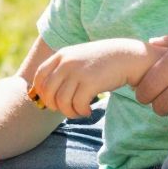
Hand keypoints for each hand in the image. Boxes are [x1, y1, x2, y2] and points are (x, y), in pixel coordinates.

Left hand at [26, 38, 151, 117]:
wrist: (127, 56)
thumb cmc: (102, 62)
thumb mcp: (78, 59)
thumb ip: (62, 70)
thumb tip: (44, 95)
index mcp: (62, 55)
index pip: (40, 77)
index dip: (41, 93)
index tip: (51, 102)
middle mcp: (67, 63)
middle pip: (48, 92)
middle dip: (54, 106)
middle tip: (67, 109)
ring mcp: (78, 72)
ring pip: (62, 102)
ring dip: (69, 112)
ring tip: (79, 112)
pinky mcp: (90, 83)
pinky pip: (77, 105)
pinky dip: (81, 112)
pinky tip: (88, 111)